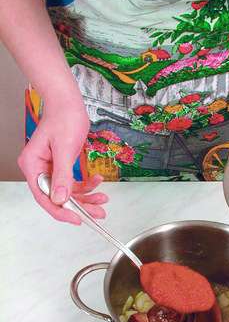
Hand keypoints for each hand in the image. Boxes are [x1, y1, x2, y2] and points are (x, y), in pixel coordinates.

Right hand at [18, 96, 107, 224]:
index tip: (78, 219)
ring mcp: (50, 169)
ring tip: (103, 199)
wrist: (69, 102)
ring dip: (86, 197)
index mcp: (32, 166)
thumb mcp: (65, 148)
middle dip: (80, 206)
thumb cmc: (64, 118)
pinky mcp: (61, 166)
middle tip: (98, 212)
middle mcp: (39, 170)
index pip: (44, 196)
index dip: (61, 211)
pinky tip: (98, 181)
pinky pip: (73, 182)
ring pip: (68, 192)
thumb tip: (60, 199)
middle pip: (57, 197)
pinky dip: (86, 185)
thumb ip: (62, 175)